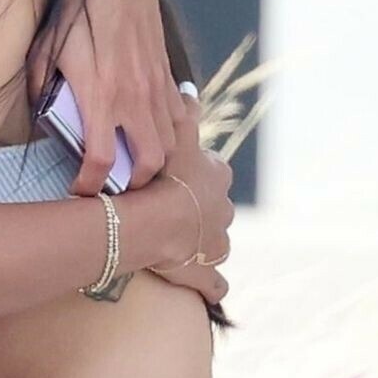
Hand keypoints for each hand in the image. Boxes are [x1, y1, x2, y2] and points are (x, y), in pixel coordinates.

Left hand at [40, 0, 183, 192]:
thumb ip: (41, 89)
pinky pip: (177, 115)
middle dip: (132, 185)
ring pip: (169, 144)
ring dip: (153, 160)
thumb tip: (41, 117)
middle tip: (112, 184)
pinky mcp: (167, 72)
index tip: (79, 190)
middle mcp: (135, 97)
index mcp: (101, 96)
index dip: (90, 185)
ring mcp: (156, 86)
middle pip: (149, 164)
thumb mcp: (44, 50)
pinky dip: (168, 131)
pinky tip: (150, 129)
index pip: (101, 161)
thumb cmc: (74, 6)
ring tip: (132, 162)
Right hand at [149, 95, 232, 306]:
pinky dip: (212, 286)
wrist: (154, 221)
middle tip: (173, 210)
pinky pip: (214, 284)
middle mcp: (223, 211)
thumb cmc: (162, 176)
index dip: (195, 173)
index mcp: (216, 178)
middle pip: (216, 208)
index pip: (212, 171)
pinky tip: (209, 289)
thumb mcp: (174, 134)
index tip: (177, 176)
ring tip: (180, 244)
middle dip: (201, 210)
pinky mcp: (204, 272)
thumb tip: (189, 87)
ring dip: (204, 244)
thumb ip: (183, 111)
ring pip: (216, 243)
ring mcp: (216, 244)